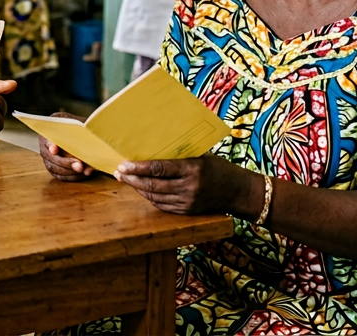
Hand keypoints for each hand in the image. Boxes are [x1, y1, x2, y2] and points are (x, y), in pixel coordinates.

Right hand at [38, 111, 93, 180]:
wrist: (76, 134)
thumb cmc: (76, 127)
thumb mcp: (78, 123)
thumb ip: (80, 129)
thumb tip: (88, 133)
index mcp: (48, 132)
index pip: (47, 139)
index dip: (51, 144)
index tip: (55, 149)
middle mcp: (45, 147)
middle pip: (51, 158)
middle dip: (66, 163)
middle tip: (79, 165)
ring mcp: (48, 159)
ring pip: (55, 169)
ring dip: (70, 171)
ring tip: (84, 170)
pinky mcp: (55, 169)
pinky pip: (61, 176)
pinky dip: (73, 176)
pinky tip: (84, 173)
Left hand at [115, 155, 259, 215]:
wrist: (238, 191)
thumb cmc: (218, 167)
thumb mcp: (201, 155)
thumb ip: (179, 154)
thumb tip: (152, 146)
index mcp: (192, 169)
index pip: (159, 169)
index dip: (138, 168)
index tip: (123, 165)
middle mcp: (189, 188)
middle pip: (153, 185)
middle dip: (132, 179)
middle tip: (118, 172)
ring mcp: (187, 202)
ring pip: (154, 197)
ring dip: (137, 188)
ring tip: (125, 179)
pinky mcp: (187, 212)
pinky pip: (162, 205)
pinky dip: (149, 197)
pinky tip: (141, 189)